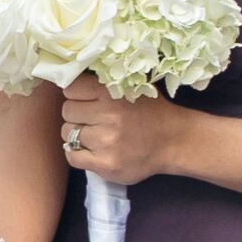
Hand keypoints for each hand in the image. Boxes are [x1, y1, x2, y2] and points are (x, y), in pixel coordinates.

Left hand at [57, 94, 181, 187]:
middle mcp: (107, 115)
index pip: (71, 89)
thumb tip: (72, 77)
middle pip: (67, 111)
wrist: (174, 141)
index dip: (76, 95)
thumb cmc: (152, 111)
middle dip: (77, 115)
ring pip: (67, 133)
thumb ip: (104, 83)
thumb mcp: (132, 86)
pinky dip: (78, 153)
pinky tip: (92, 150)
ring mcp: (105, 141)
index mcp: (112, 92)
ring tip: (95, 135)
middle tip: (92, 120)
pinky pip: (72, 156)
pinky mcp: (104, 164)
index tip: (86, 100)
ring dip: (77, 135)